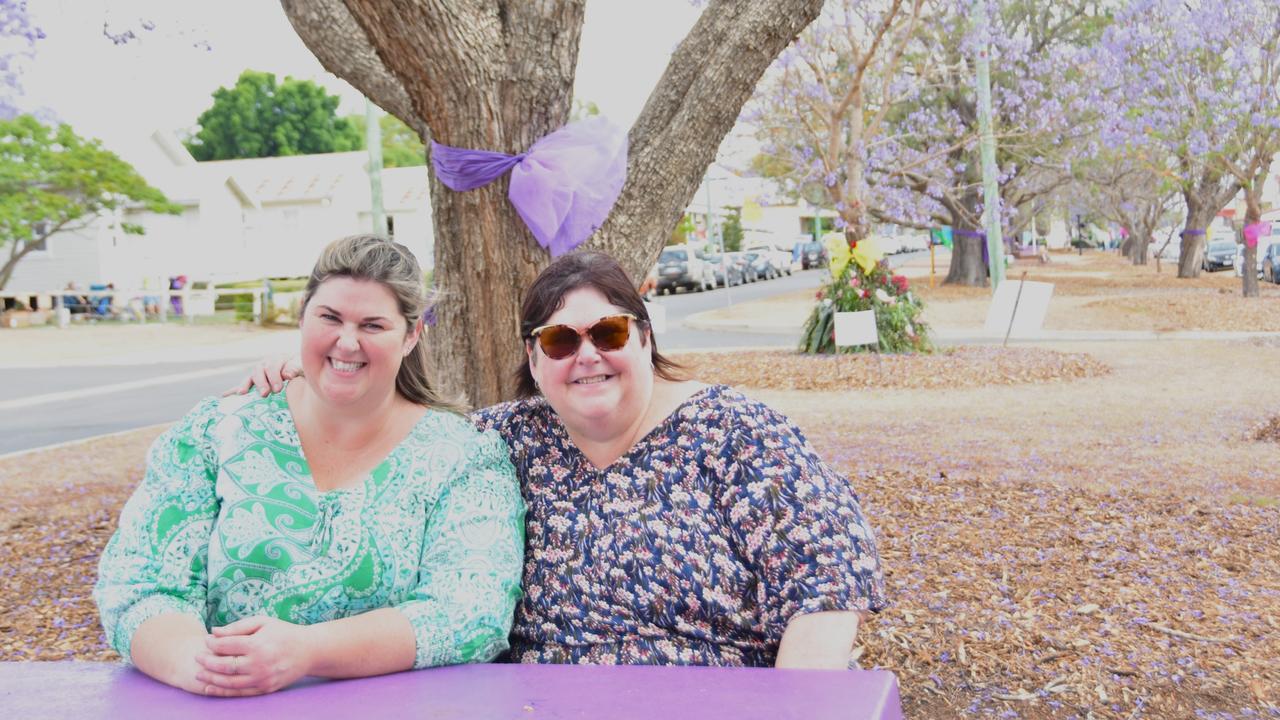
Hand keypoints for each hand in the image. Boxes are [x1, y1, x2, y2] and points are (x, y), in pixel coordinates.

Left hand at [195, 616, 314, 696]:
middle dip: (207, 662)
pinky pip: (240, 693)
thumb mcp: (263, 622)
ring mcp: (262, 678)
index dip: (212, 643)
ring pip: (229, 682)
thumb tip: (213, 632)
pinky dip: (223, 692)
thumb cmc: (284, 632)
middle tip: (197, 657)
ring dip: (211, 679)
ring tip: (199, 674)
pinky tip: (210, 688)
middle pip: (224, 665)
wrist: (309, 651)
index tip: (206, 640)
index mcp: (258, 644)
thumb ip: (237, 626)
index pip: (226, 645)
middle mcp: (259, 663)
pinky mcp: (265, 688)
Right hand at [222, 355, 302, 396]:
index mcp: (278, 359)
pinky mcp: (254, 381)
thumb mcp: (302, 366)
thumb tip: (287, 375)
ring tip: (242, 393)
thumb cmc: (302, 368)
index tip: (278, 389)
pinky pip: (243, 385)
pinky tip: (224, 396)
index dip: (275, 377)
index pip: (274, 366)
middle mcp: (266, 364)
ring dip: (246, 385)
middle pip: (260, 371)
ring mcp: (259, 372)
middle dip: (261, 383)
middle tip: (264, 393)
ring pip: (251, 377)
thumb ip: (296, 368)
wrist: (300, 368)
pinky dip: (233, 390)